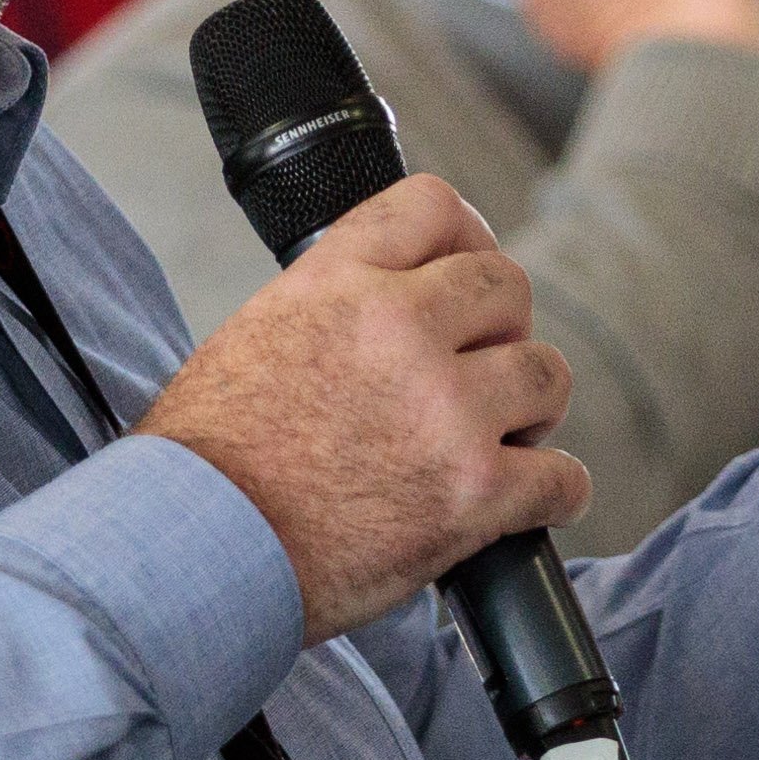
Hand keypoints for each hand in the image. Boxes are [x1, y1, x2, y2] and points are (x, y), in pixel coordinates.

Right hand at [138, 171, 594, 635]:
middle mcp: (398, 327)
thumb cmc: (207, 464)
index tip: (467, 284)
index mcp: (337, 281)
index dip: (466, 240)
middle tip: (478, 379)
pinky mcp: (474, 491)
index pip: (435, 206)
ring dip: (532, 411)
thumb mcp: (254, 334)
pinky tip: (525, 503)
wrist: (195, 553)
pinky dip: (555, 493)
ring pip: (547, 375)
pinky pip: (563, 476)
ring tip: (500, 441)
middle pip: (508, 287)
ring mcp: (445, 410)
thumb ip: (333, 304)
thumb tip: (391, 306)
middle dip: (503, 333)